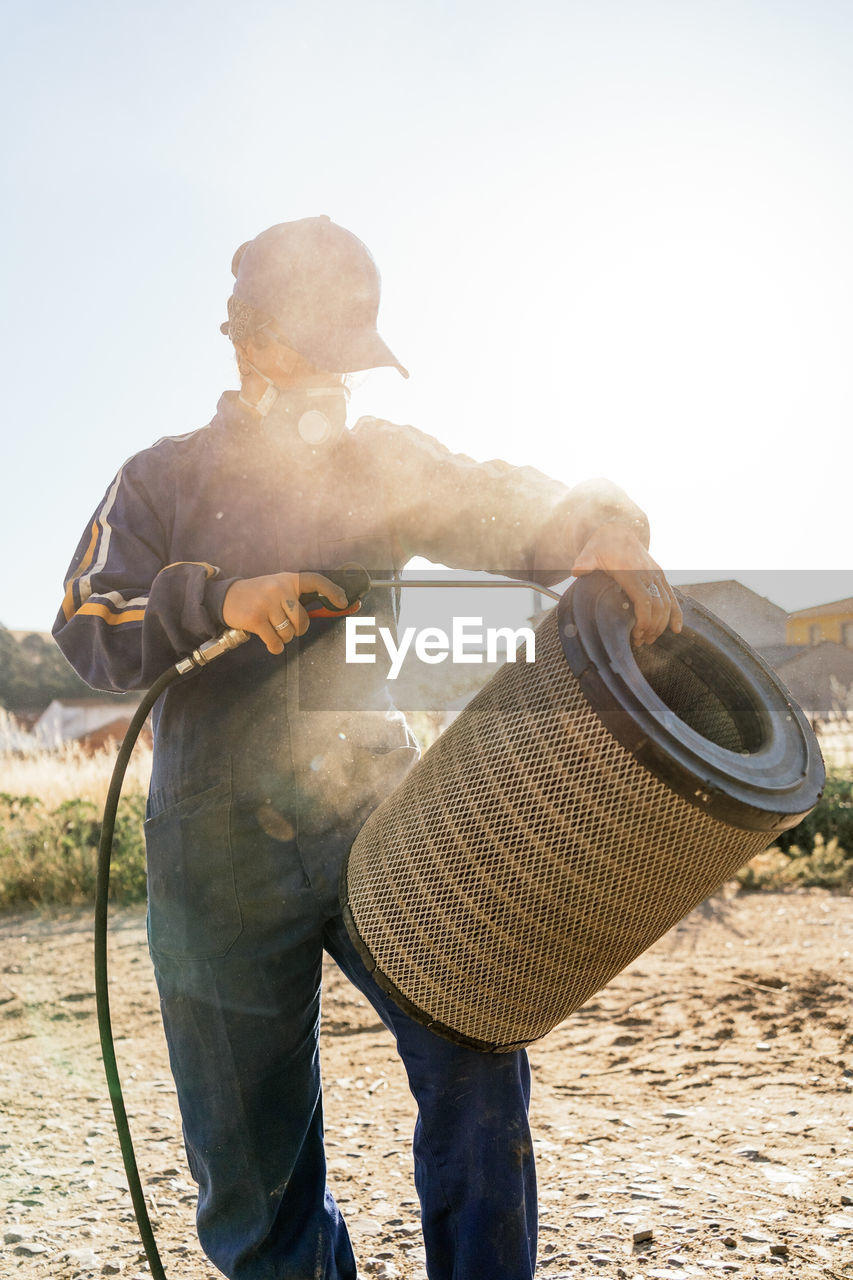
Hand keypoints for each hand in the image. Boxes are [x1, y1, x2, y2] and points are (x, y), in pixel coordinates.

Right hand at [223, 571, 348, 653]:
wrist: (226, 597)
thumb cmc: (258, 595)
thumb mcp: (278, 588)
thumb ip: (298, 597)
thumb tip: (328, 608)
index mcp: (288, 580)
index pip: (315, 581)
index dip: (333, 591)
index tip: (343, 602)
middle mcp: (279, 589)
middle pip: (302, 620)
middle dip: (297, 629)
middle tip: (284, 625)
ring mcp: (267, 603)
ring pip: (289, 633)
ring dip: (283, 637)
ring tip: (271, 628)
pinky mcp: (256, 618)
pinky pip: (275, 642)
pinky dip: (275, 647)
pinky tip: (269, 641)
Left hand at [573, 522, 682, 646]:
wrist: (618, 530)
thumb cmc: (602, 545)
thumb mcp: (590, 553)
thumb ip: (585, 563)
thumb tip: (577, 571)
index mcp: (632, 572)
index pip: (644, 601)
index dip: (644, 621)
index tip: (637, 635)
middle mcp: (648, 574)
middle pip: (658, 607)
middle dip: (652, 627)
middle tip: (641, 642)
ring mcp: (656, 575)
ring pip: (667, 604)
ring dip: (661, 624)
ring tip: (650, 639)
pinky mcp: (660, 575)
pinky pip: (672, 596)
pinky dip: (677, 614)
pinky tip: (677, 629)